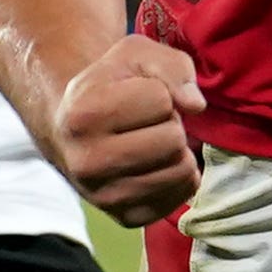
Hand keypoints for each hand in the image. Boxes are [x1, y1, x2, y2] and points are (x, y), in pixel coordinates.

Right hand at [55, 33, 206, 224]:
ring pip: (181, 172)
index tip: (138, 96)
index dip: (159, 93)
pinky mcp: (125, 218)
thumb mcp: (135, 54)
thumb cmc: (111, 86)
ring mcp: (104, 197)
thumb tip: (196, 106)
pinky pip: (180, 197)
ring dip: (176, 151)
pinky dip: (178, 177)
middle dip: (170, 124)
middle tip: (148, 122)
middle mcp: (87, 162)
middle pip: (173, 141)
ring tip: (151, 141)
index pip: (161, 101)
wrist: (75, 129)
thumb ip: (172, 66)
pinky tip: (156, 164)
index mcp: (83, 115)